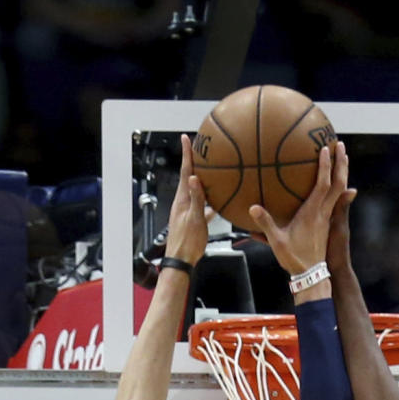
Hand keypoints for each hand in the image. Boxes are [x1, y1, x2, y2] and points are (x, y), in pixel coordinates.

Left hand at [166, 134, 209, 266]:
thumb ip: (196, 199)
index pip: (184, 172)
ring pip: (196, 190)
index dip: (186, 154)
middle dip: (194, 161)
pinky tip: (217, 201)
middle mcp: (183, 202)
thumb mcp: (194, 219)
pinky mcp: (192, 220)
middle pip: (189, 177)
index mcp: (182, 199)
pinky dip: (209, 200)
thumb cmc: (188, 242)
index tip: (186, 138)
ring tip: (210, 170)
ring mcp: (187, 211)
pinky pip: (202, 205)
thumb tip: (193, 177)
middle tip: (200, 148)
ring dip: (202, 180)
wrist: (181, 261)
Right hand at [249, 142, 355, 276]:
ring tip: (341, 157)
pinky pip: (334, 199)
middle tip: (339, 144)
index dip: (326, 166)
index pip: (323, 185)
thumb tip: (253, 208)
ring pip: (339, 191)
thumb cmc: (294, 259)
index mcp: (313, 213)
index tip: (326, 149)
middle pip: (338, 183)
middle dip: (341, 163)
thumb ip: (266, 224)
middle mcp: (324, 212)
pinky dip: (336, 186)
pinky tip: (331, 182)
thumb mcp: (277, 242)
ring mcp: (327, 218)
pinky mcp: (326, 223)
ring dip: (341, 172)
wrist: (311, 275)